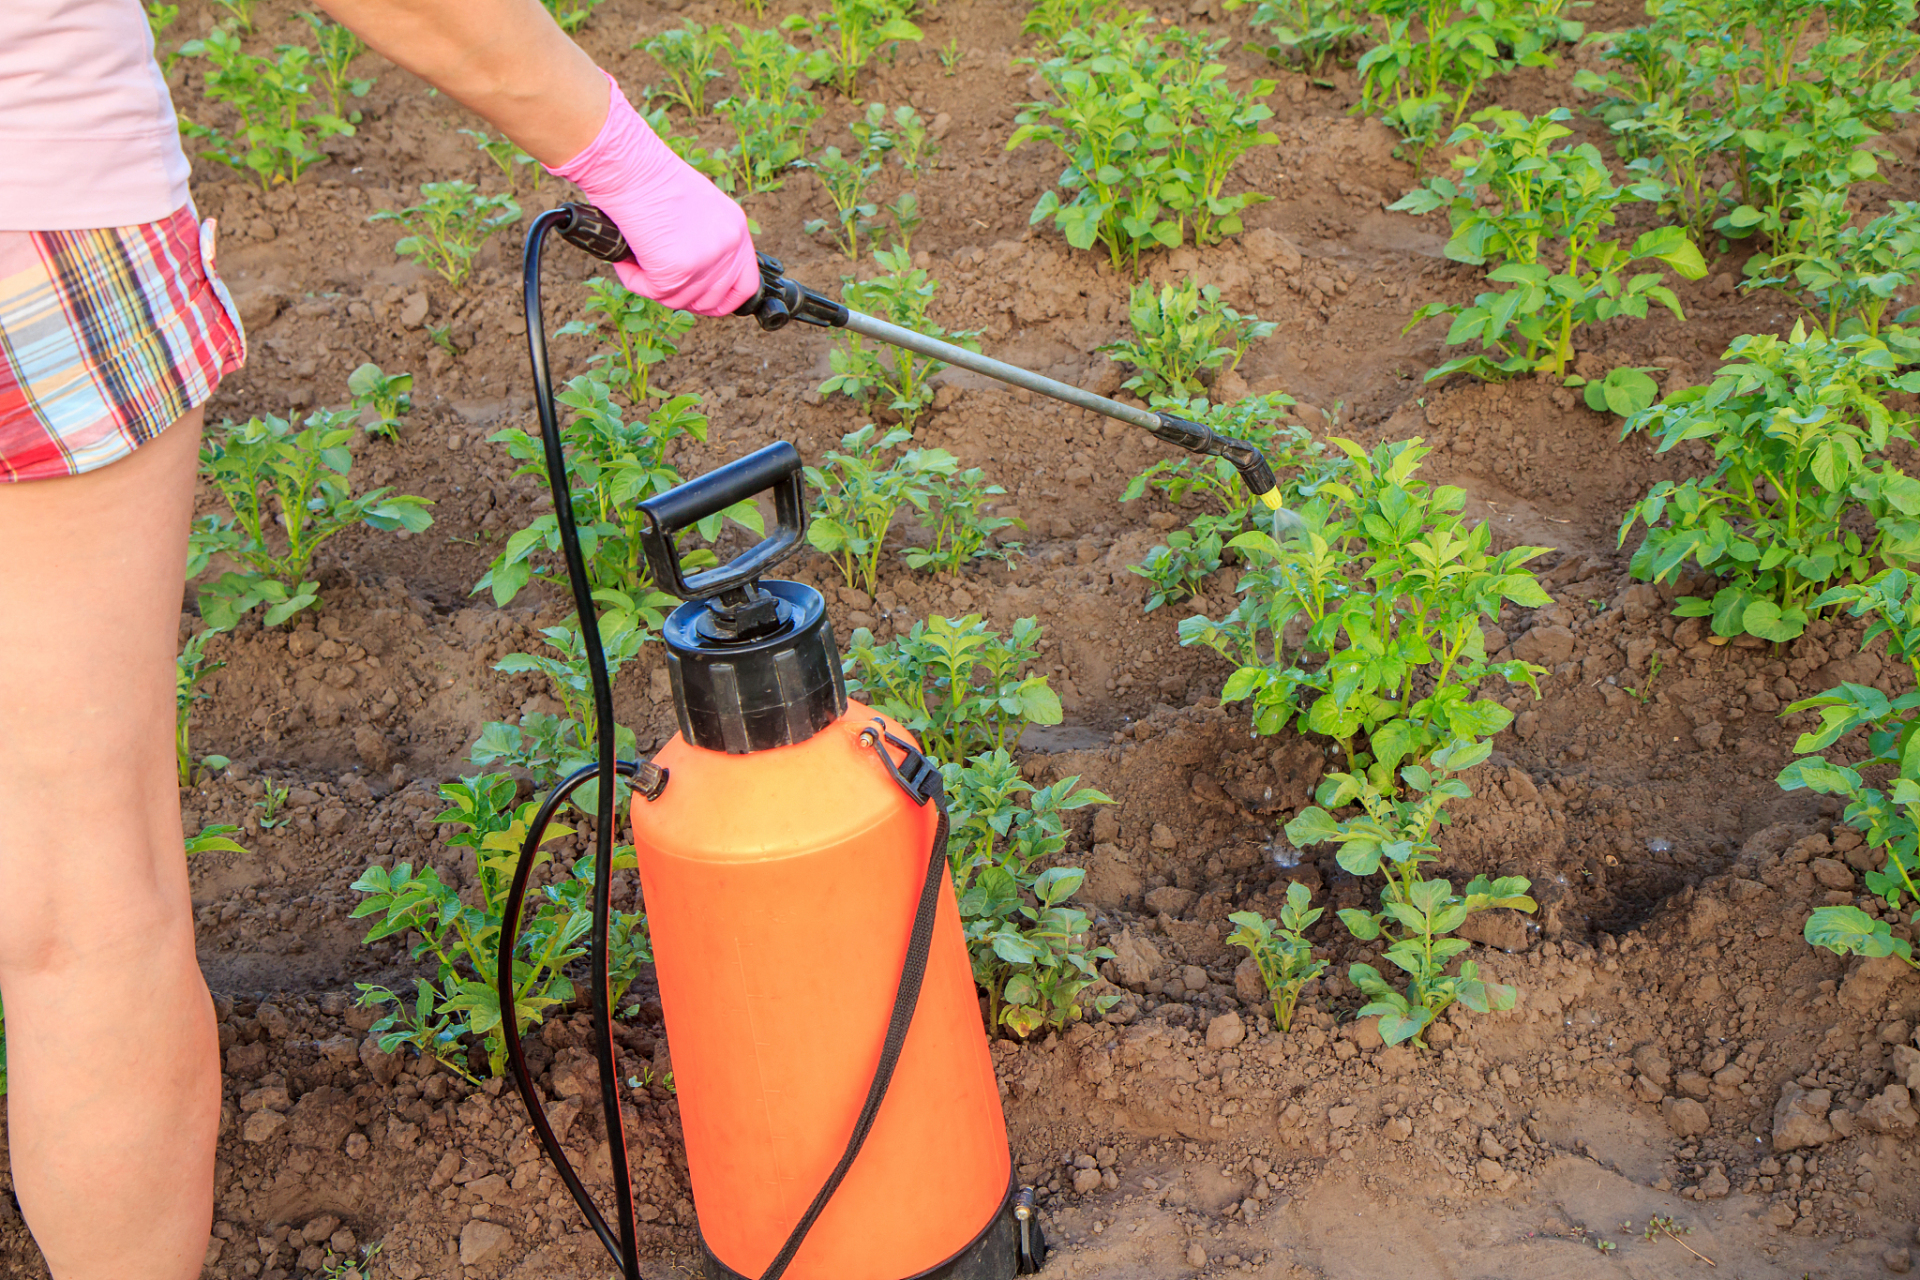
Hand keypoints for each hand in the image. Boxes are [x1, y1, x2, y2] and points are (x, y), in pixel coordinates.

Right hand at [548, 73, 757, 315]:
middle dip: (682, 296)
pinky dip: (635, 279)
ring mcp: (704, 261)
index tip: (705, 304)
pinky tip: (628, 257)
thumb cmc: (652, 178)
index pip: (745, 285)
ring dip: (654, 285)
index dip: (724, 301)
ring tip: (637, 256)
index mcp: (736, 229)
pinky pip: (654, 293)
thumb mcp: (696, 210)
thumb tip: (695, 276)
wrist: (630, 165)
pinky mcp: (676, 271)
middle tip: (657, 278)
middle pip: (711, 300)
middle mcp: (727, 246)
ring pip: (679, 300)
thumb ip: (705, 241)